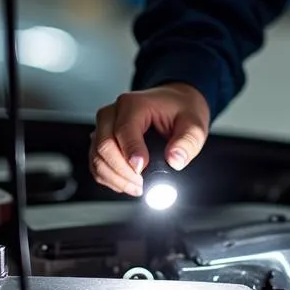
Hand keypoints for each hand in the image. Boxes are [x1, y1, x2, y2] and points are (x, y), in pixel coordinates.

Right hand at [90, 83, 209, 196]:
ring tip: (137, 187)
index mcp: (134, 104)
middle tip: (142, 185)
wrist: (175, 102)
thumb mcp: (194, 123)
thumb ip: (188, 141)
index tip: (142, 172)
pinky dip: (108, 178)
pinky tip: (126, 183)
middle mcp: (113, 113)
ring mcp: (105, 126)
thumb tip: (175, 160)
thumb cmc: (181, 109)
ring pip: (96, 157)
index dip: (131, 155)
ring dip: (114, 178)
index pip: (123, 131)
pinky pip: (95, 163)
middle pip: (104, 146)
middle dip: (122, 172)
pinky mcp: (102, 139)